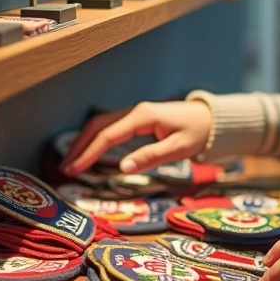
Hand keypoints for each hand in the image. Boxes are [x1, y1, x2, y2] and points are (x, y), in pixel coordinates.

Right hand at [60, 100, 212, 175]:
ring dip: (85, 141)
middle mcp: (135, 111)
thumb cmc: (199, 133)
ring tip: (72, 161)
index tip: (74, 169)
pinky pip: (111, 126)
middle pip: (98, 126)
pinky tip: (89, 151)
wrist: (213, 118)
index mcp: (143, 117)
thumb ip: (151, 157)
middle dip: (79, 146)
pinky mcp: (138, 118)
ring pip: (102, 124)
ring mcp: (136, 113)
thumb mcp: (179, 148)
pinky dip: (96, 138)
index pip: (108, 135)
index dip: (88, 153)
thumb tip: (123, 168)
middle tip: (65, 167)